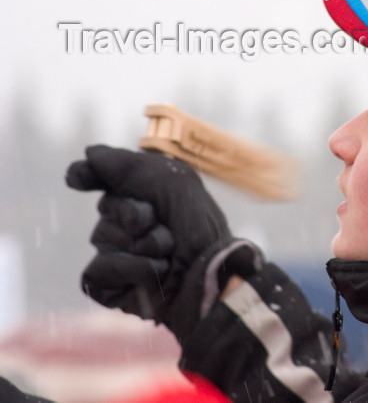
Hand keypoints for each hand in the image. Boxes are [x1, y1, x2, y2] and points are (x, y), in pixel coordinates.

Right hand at [66, 145, 262, 339]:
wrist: (214, 272)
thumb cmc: (201, 228)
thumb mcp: (173, 183)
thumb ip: (129, 166)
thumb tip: (90, 154)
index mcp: (141, 197)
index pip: (99, 180)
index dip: (87, 175)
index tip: (80, 178)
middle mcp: (125, 225)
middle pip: (107, 206)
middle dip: (139, 213)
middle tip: (169, 228)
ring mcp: (117, 255)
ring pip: (103, 236)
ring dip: (147, 243)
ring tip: (170, 254)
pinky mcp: (111, 287)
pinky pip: (101, 268)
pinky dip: (135, 269)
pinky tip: (158, 274)